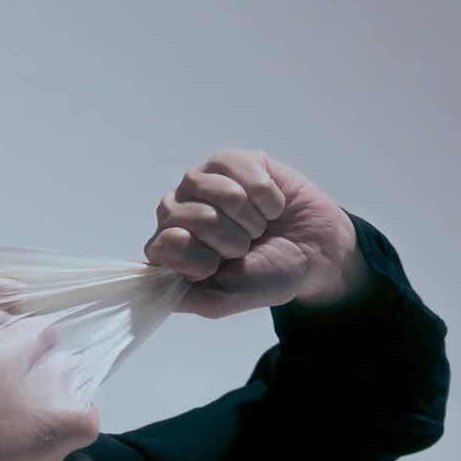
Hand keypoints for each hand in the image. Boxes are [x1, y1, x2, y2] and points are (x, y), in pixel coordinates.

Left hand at [143, 150, 362, 318]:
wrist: (313, 255)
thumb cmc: (264, 275)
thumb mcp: (221, 300)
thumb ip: (183, 295)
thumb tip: (148, 280)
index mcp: (168, 245)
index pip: (165, 244)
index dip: (198, 258)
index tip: (216, 267)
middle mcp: (178, 209)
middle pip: (198, 218)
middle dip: (233, 240)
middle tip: (245, 247)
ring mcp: (202, 181)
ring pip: (225, 194)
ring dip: (251, 219)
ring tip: (257, 227)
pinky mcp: (233, 160)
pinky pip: (248, 173)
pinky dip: (268, 198)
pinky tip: (270, 207)